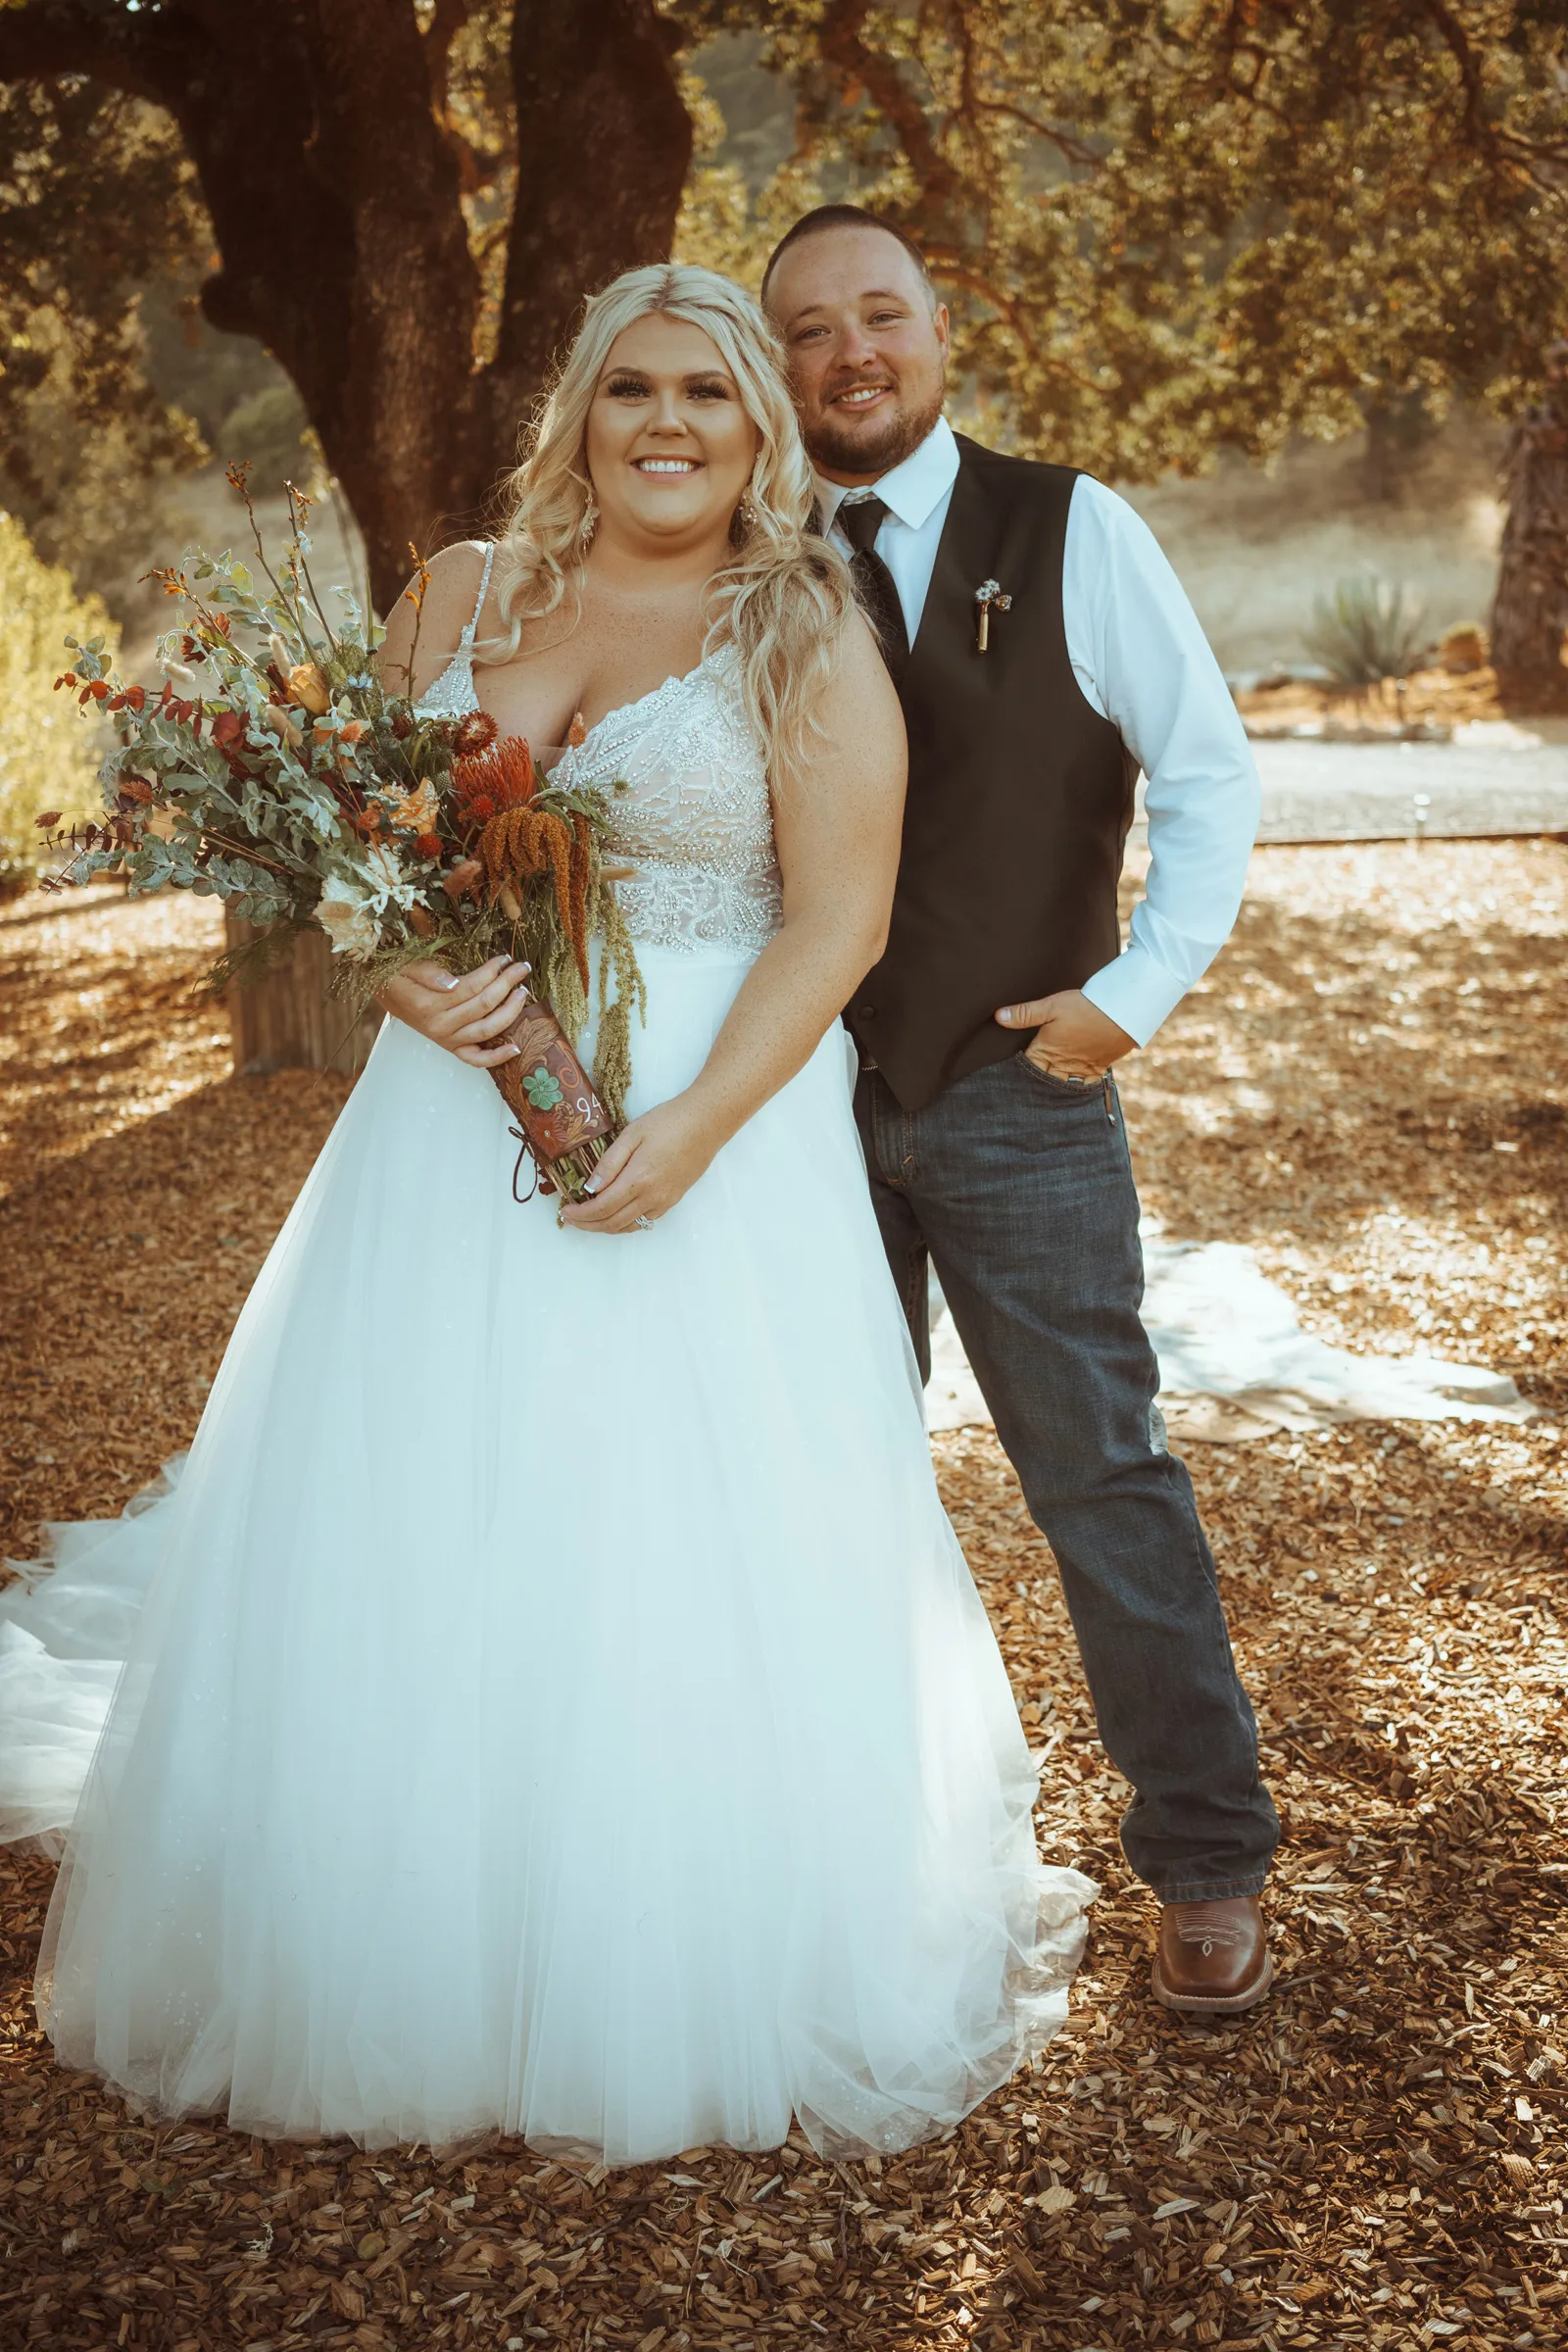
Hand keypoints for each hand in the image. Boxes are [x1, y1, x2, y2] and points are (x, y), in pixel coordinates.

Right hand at [377, 955, 530, 1067]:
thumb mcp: (406, 966)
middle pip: (484, 1005)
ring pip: (487, 1029)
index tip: (505, 958)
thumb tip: (452, 982)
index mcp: (428, 1003)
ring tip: (523, 993)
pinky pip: (476, 1060)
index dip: (492, 971)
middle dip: (507, 984)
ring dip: (511, 1011)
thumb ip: (428, 973)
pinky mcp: (451, 1048)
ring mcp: (447, 1039)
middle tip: (521, 968)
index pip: (472, 986)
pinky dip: (497, 1058)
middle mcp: (440, 1025)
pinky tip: (516, 1048)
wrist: (386, 994)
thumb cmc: (397, 976)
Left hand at [559, 1092, 723, 1234]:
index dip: (580, 1214)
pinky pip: (644, 1221)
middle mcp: (651, 1197)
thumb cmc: (669, 1122)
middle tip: (571, 1218)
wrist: (706, 1124)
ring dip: (605, 1227)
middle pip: (612, 1223)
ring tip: (588, 1218)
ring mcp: (664, 1202)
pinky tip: (615, 1213)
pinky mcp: (673, 1200)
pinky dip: (625, 1223)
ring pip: (628, 1226)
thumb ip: (609, 1163)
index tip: (565, 1211)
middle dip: (588, 1224)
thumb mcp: (632, 1134)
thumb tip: (590, 1188)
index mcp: (637, 1179)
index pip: (601, 1208)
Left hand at [995, 987, 1134, 1080]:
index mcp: (1047, 1050)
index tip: (1012, 1074)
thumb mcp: (1051, 1006)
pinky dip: (1079, 1088)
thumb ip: (1024, 1014)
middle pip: (1044, 1079)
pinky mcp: (1099, 1067)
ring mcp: (1081, 1068)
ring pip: (1063, 1085)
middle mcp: (1062, 1063)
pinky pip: (1086, 1085)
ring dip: (1056, 1087)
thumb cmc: (1085, 1007)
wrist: (1122, 1012)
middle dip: (1037, 1082)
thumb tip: (998, 1017)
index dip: (1020, 1069)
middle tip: (1028, 1090)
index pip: (1028, 1065)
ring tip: (1048, 1093)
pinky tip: (1075, 1089)